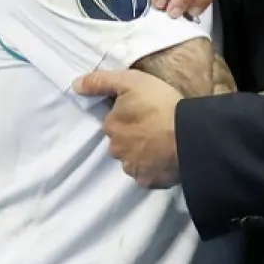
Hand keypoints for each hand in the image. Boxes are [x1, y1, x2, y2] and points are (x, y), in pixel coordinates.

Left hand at [72, 69, 184, 187]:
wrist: (188, 134)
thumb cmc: (159, 104)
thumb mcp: (130, 81)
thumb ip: (101, 82)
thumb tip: (75, 85)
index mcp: (111, 126)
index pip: (113, 122)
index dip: (127, 117)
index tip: (142, 113)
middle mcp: (116, 150)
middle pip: (121, 143)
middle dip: (132, 138)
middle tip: (153, 129)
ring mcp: (132, 168)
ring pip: (132, 160)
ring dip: (142, 154)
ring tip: (161, 144)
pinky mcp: (148, 182)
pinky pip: (147, 175)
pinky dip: (153, 169)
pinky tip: (165, 160)